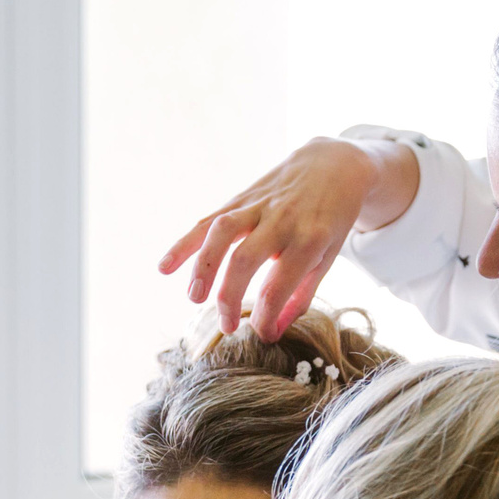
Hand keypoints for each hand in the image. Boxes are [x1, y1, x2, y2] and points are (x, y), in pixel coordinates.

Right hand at [159, 137, 413, 339]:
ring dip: (203, 266)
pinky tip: (165, 267)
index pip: (278, 285)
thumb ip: (300, 295)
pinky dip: (185, 243)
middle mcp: (282, 220)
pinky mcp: (241, 198)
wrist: (333, 164)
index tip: (261, 334)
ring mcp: (258, 206)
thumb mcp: (327, 257)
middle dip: (229, 297)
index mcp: (309, 239)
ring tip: (194, 297)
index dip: (266, 315)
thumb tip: (272, 332)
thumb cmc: (331, 219)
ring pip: (221, 233)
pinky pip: (208, 220)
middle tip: (227, 327)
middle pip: (244, 260)